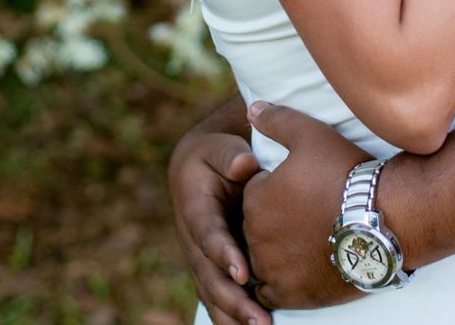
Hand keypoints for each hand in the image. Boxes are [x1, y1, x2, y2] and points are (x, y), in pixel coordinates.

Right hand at [170, 118, 267, 324]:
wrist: (204, 165)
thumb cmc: (218, 154)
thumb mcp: (221, 146)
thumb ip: (231, 154)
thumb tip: (245, 165)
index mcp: (195, 209)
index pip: (207, 234)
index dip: (222, 254)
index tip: (242, 273)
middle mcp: (194, 241)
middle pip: (209, 277)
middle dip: (233, 301)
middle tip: (259, 320)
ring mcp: (203, 258)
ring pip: (214, 293)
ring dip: (235, 315)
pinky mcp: (215, 268)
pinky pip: (222, 297)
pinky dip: (235, 316)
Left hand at [243, 102, 372, 311]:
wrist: (386, 219)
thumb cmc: (347, 174)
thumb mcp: (311, 135)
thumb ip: (277, 120)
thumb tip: (252, 107)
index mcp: (255, 198)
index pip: (255, 194)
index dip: (276, 190)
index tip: (301, 190)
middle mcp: (255, 235)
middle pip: (257, 227)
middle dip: (275, 221)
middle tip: (308, 215)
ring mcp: (272, 267)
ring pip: (262, 258)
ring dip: (276, 252)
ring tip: (308, 241)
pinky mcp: (290, 293)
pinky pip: (271, 290)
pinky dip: (282, 281)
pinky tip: (301, 269)